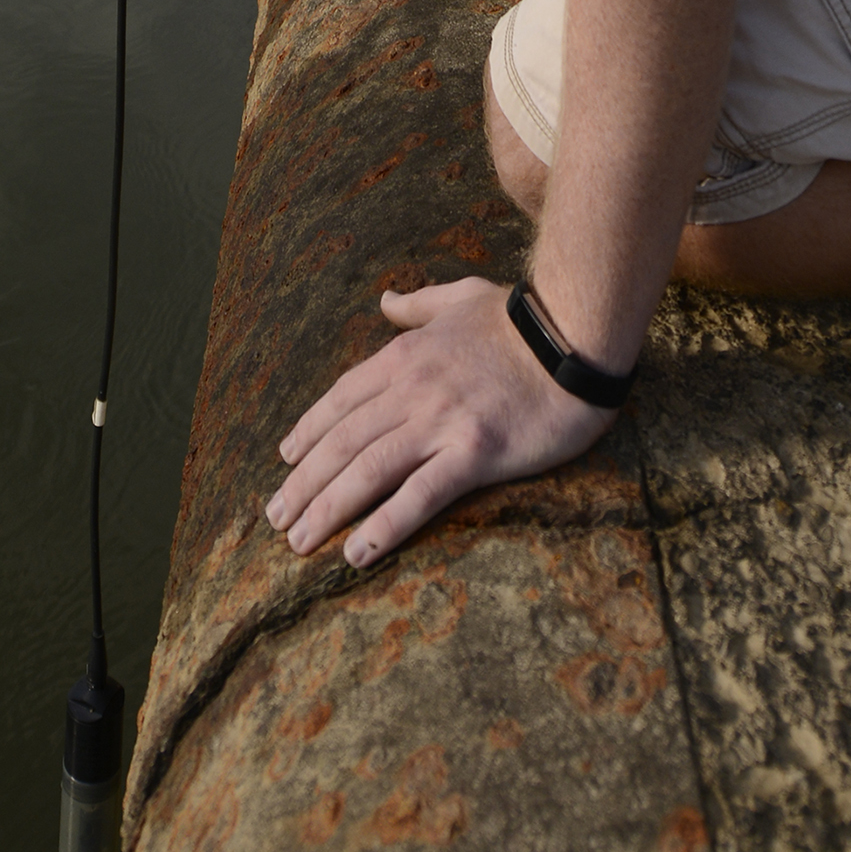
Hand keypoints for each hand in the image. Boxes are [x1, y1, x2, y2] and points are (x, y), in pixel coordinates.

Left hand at [265, 275, 609, 566]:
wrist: (575, 332)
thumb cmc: (521, 318)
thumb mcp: (461, 297)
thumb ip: (418, 304)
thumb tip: (386, 299)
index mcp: (405, 355)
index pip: (342, 398)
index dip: (309, 431)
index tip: (286, 460)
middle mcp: (412, 390)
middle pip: (343, 441)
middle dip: (304, 482)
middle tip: (275, 517)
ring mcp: (440, 422)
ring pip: (368, 471)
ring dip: (327, 509)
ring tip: (299, 542)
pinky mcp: (473, 454)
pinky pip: (418, 497)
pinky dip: (383, 527)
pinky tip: (357, 554)